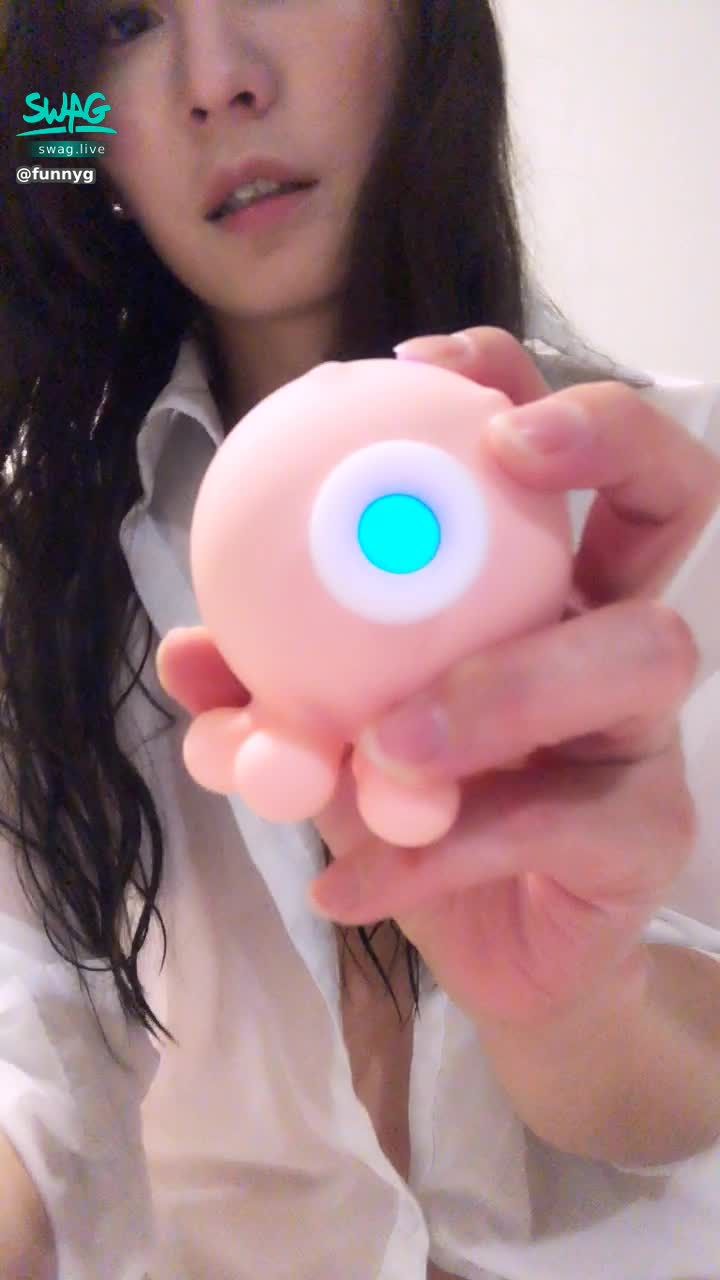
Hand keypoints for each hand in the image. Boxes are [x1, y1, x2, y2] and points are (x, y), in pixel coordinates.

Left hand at [305, 328, 719, 1027]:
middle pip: (671, 496)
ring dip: (497, 686)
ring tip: (382, 747)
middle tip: (504, 450)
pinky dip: (435, 852)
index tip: (416, 362)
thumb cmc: (421, 815)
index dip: (518, 382)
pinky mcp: (649, 834)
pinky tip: (347, 884)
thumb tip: (189, 649)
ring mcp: (647, 730)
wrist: (491, 952)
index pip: (566, 450)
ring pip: (631, 656)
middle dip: (604, 438)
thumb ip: (275, 688)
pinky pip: (553, 824)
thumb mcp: (337, 737)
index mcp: (546, 588)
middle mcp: (612, 634)